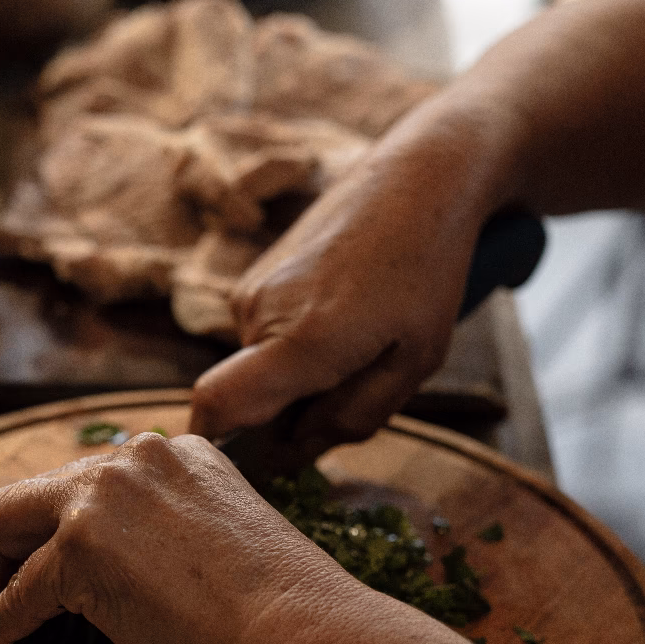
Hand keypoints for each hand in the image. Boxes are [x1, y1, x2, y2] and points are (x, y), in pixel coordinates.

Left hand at [0, 433, 360, 643]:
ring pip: (6, 522)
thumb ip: (164, 530)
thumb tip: (113, 572)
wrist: (296, 628)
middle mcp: (133, 460)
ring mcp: (100, 499)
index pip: (90, 479)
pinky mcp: (77, 548)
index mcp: (177, 451)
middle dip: (3, 539)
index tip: (44, 554)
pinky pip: (19, 591)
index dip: (55, 522)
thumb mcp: (219, 536)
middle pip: (32, 489)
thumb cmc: (279, 606)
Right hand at [188, 104, 507, 457]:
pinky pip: (262, 338)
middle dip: (291, 413)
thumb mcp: (414, 363)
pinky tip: (341, 314)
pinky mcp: (253, 277)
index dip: (221, 446)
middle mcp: (258, 314)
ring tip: (358, 338)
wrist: (417, 178)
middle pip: (248, 400)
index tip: (254, 465)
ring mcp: (249, 291)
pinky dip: (294, 344)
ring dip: (298, 375)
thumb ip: (351, 418)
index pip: (216, 408)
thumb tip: (294, 450)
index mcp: (302, 339)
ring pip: (259, 368)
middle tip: (356, 384)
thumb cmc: (428, 272)